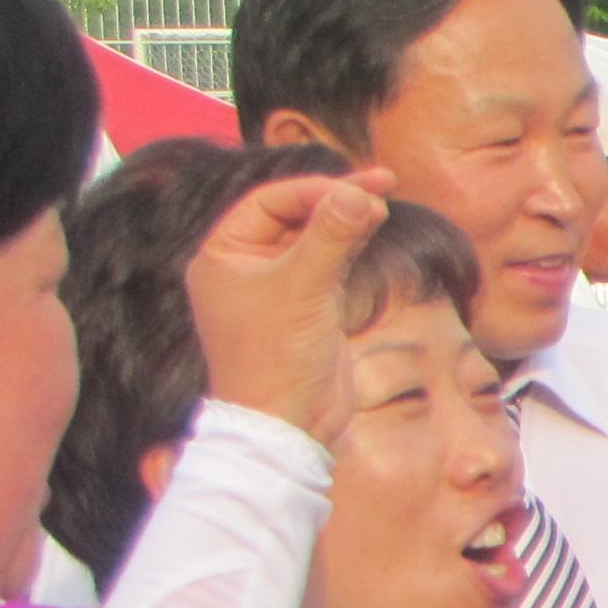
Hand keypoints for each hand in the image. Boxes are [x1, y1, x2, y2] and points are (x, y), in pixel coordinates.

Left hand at [185, 166, 395, 439]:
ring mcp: (279, 287)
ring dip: (347, 219)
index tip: (361, 186)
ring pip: (315, 236)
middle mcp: (247, 266)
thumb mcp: (303, 290)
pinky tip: (374, 231)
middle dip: (335, 198)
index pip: (270, 202)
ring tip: (383, 203)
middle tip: (383, 182)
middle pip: (294, 214)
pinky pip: (330, 261)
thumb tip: (359, 193)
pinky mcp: (308, 307)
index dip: (315, 189)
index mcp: (224, 255)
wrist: (287, 425)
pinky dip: (352, 245)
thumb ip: (330, 237)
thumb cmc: (275, 359)